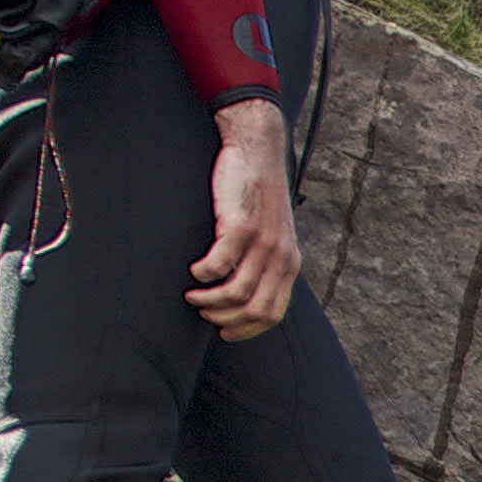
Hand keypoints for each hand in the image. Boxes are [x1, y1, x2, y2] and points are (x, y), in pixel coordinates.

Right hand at [193, 101, 298, 340]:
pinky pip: (219, 264)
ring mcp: (263, 241)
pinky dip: (203, 274)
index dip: (246, 330)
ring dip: (209, 301)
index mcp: (290, 264)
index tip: (223, 332)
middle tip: (202, 311)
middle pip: (254, 309)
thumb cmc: (256, 194)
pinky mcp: (241, 224)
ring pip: (236, 292)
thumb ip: (264, 262)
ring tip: (192, 294)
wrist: (257, 150)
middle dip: (224, 319)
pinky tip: (194, 270)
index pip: (273, 314)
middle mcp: (281, 256)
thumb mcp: (271, 233)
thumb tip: (242, 293)